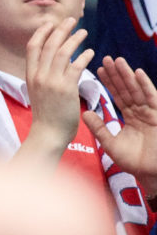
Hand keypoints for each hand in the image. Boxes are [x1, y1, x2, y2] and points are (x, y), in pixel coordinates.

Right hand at [24, 17, 93, 158]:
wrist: (47, 132)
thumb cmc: (45, 114)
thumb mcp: (36, 90)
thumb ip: (41, 75)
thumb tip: (50, 62)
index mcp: (30, 74)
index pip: (33, 46)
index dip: (41, 32)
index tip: (50, 23)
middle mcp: (39, 75)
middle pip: (48, 45)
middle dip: (60, 29)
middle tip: (70, 20)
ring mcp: (51, 81)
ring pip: (62, 52)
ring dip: (74, 39)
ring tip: (83, 31)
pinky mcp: (65, 89)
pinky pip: (75, 67)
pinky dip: (83, 57)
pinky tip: (90, 52)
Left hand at [84, 55, 156, 193]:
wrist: (153, 176)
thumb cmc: (135, 163)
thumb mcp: (111, 144)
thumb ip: (99, 128)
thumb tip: (84, 113)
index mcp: (131, 117)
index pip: (118, 95)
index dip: (109, 83)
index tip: (99, 69)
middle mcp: (142, 113)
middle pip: (127, 89)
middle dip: (117, 74)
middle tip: (106, 58)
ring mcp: (151, 114)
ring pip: (138, 90)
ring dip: (128, 75)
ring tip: (117, 61)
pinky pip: (152, 98)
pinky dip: (145, 85)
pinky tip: (137, 72)